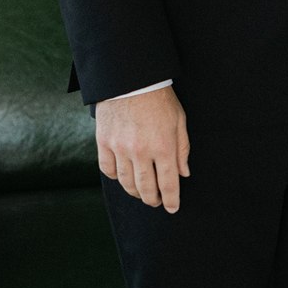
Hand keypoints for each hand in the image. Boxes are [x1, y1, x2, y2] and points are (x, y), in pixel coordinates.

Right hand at [96, 88, 189, 212]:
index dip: (171, 200)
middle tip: (156, 202)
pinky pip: (108, 169)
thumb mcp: (179, 122)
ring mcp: (120, 148)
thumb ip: (182, 150)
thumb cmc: (160, 99)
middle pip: (146, 188)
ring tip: (141, 193)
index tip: (173, 208)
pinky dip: (116, 177)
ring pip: (126, 182)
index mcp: (163, 147)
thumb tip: (183, 174)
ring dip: (135, 192)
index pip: (168, 184)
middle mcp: (141, 151)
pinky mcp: (104, 142)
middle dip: (153, 200)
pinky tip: (123, 177)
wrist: (131, 80)